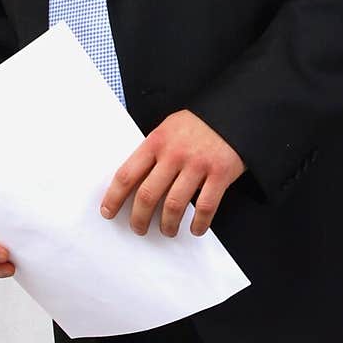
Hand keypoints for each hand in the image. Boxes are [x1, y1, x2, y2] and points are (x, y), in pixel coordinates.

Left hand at [99, 109, 245, 237]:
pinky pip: (205, 207)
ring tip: (167, 230)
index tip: (108, 212)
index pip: (127, 174)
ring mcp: (198, 164)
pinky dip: (199, 224)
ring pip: (174, 205)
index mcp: (157, 141)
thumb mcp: (168, 128)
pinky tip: (195, 228)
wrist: (234, 111)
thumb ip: (153, 151)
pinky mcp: (220, 173)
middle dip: (139, 218)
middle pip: (147, 195)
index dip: (114, 197)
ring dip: (168, 224)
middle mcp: (174, 154)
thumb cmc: (198, 123)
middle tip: (138, 228)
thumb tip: (134, 182)